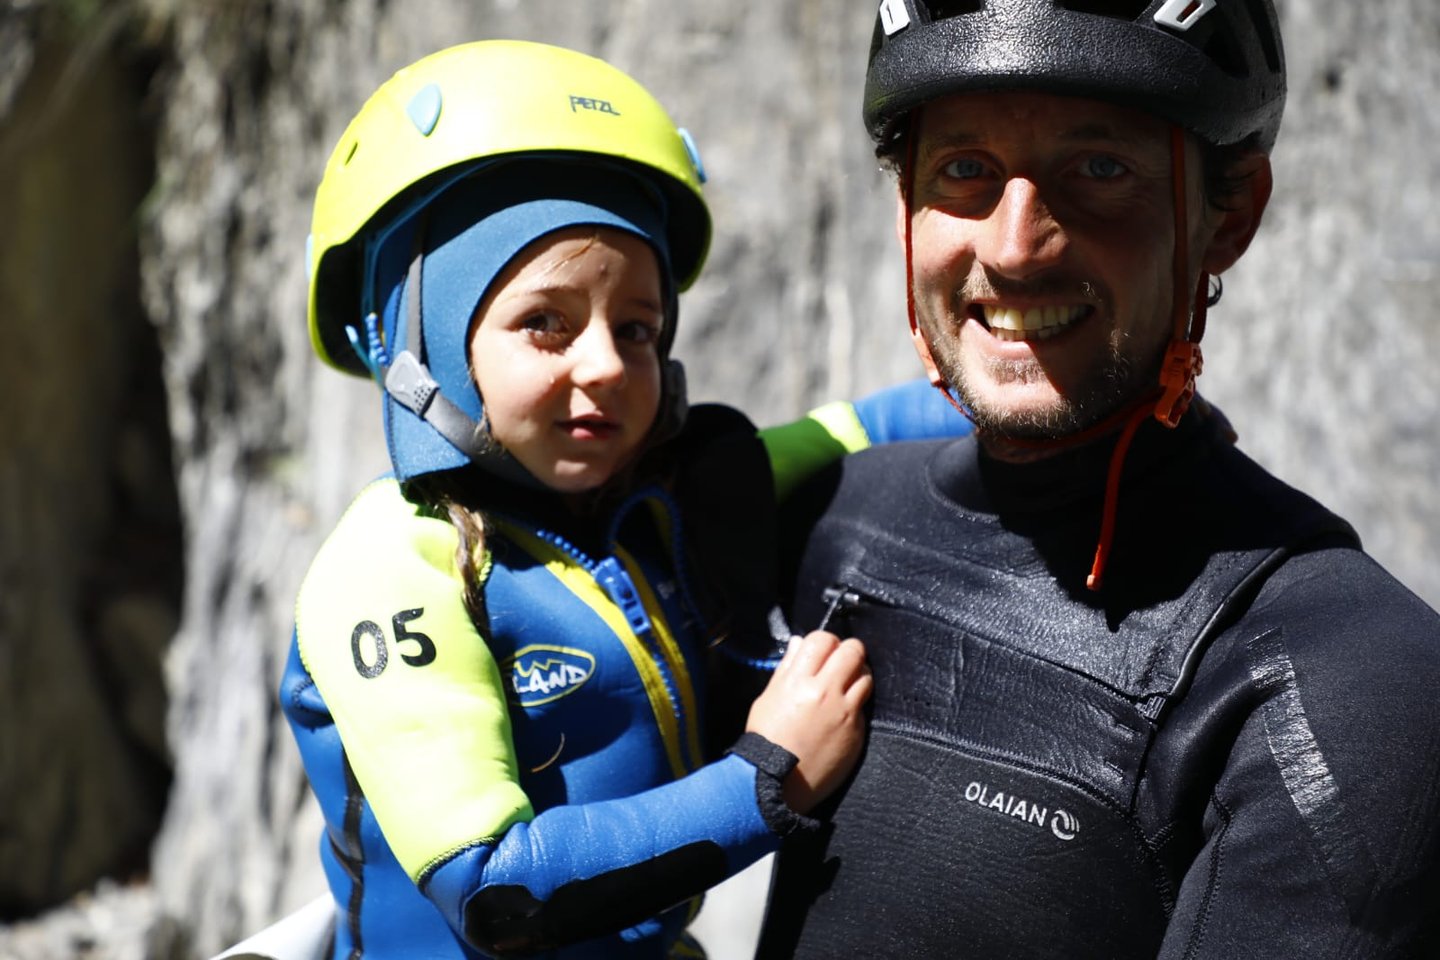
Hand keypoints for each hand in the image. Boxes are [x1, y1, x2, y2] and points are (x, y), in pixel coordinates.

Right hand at [744, 630, 872, 813]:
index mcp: (798, 681)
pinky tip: (842, 714)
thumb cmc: (766, 739)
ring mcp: (844, 712)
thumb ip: (786, 668)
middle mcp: (824, 692)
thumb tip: (799, 643)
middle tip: (842, 663)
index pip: (823, 639)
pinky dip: (856, 705)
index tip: (824, 651)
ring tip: (846, 686)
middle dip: (849, 652)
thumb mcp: (768, 698)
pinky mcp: (856, 732)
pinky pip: (864, 706)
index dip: (827, 641)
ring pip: (866, 676)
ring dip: (858, 676)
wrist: (774, 781)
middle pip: (853, 651)